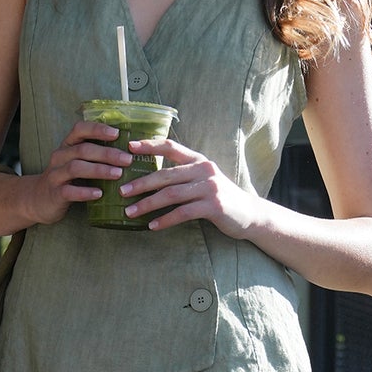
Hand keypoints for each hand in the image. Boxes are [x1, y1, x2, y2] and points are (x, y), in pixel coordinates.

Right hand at [27, 121, 130, 224]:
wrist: (39, 200)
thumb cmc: (66, 179)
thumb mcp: (76, 161)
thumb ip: (94, 155)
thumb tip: (128, 150)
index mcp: (67, 146)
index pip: (80, 129)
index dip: (98, 129)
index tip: (117, 133)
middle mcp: (60, 157)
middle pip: (83, 150)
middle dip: (107, 153)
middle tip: (127, 159)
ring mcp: (55, 175)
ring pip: (77, 168)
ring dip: (99, 170)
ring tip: (118, 174)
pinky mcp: (55, 193)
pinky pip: (70, 191)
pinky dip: (86, 192)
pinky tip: (99, 194)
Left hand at [120, 136, 262, 236]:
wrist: (249, 214)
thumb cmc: (220, 198)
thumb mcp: (203, 180)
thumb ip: (183, 176)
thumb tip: (150, 181)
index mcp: (198, 160)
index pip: (171, 147)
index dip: (149, 145)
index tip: (129, 146)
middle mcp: (204, 170)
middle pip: (165, 175)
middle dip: (141, 183)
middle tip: (122, 191)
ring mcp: (209, 187)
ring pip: (171, 194)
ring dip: (148, 204)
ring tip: (131, 212)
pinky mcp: (213, 205)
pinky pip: (183, 212)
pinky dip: (165, 220)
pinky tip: (152, 226)